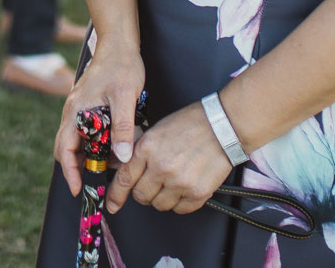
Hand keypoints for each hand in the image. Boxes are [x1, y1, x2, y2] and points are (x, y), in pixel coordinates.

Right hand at [53, 43, 144, 196]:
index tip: (79, 190)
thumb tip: (122, 158)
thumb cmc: (121, 66)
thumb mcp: (125, 97)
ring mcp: (78, 109)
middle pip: (66, 149)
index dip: (70, 173)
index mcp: (75, 111)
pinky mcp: (86, 106)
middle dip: (78, 168)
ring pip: (76, 141)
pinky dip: (95, 144)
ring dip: (89, 156)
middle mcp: (72, 112)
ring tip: (112, 165)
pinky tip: (114, 145)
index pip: (64, 150)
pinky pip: (85, 131)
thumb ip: (123, 127)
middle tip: (97, 182)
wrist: (118, 42)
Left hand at [106, 99, 233, 215]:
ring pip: (160, 205)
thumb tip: (125, 170)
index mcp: (147, 149)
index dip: (116, 195)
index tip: (112, 204)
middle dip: (144, 192)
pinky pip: (180, 209)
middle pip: (141, 196)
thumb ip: (140, 152)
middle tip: (154, 182)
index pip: (124, 179)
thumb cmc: (191, 124)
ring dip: (162, 197)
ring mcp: (180, 182)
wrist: (223, 126)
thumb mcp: (157, 131)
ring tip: (173, 181)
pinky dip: (180, 202)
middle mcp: (161, 167)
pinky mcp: (198, 193)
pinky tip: (185, 186)